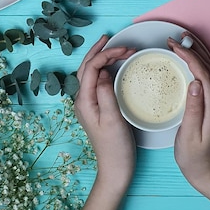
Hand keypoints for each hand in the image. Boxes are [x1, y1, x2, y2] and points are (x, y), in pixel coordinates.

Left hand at [75, 35, 136, 192]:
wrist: (115, 169)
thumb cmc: (115, 147)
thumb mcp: (112, 119)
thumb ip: (105, 94)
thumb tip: (102, 73)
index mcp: (84, 101)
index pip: (91, 68)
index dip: (106, 55)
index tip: (126, 50)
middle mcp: (82, 100)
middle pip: (86, 67)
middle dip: (101, 51)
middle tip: (116, 40)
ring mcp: (88, 103)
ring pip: (90, 73)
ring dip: (101, 58)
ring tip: (112, 46)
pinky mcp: (96, 107)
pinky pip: (96, 81)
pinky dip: (103, 69)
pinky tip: (112, 67)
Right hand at [167, 33, 209, 192]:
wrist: (206, 170)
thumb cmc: (193, 156)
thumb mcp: (189, 135)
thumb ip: (193, 109)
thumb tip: (195, 83)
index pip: (202, 73)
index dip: (189, 56)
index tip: (174, 46)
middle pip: (209, 66)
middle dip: (193, 48)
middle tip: (176, 37)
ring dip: (198, 51)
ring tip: (184, 40)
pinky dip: (202, 61)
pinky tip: (194, 57)